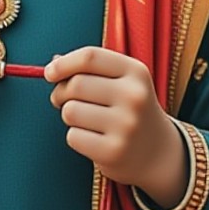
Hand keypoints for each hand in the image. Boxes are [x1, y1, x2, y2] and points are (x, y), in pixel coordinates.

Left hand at [45, 47, 187, 208]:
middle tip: (63, 100)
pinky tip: (94, 138)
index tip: (50, 73)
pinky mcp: (114, 151)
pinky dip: (76, 137)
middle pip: (76, 84)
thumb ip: (90, 68)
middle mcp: (134, 96)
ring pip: (70, 111)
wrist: (158, 152)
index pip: (90, 57)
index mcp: (136, 71)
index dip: (63, 64)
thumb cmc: (129, 109)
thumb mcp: (122, 81)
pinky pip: (73, 137)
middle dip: (61, 92)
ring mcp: (126, 125)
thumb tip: (54, 63)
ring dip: (69, 116)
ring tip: (86, 120)